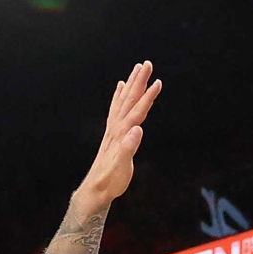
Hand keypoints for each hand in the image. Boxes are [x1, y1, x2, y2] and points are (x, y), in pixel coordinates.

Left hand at [72, 60, 161, 208]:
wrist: (95, 190)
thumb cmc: (110, 181)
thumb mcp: (121, 168)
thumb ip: (128, 148)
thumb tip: (137, 130)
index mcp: (121, 135)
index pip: (136, 112)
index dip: (147, 97)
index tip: (157, 82)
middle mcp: (116, 128)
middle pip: (129, 100)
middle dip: (139, 82)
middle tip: (147, 64)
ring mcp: (113, 129)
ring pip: (123, 101)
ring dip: (131, 85)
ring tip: (137, 69)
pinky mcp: (112, 134)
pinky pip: (116, 109)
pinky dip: (118, 96)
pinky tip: (120, 87)